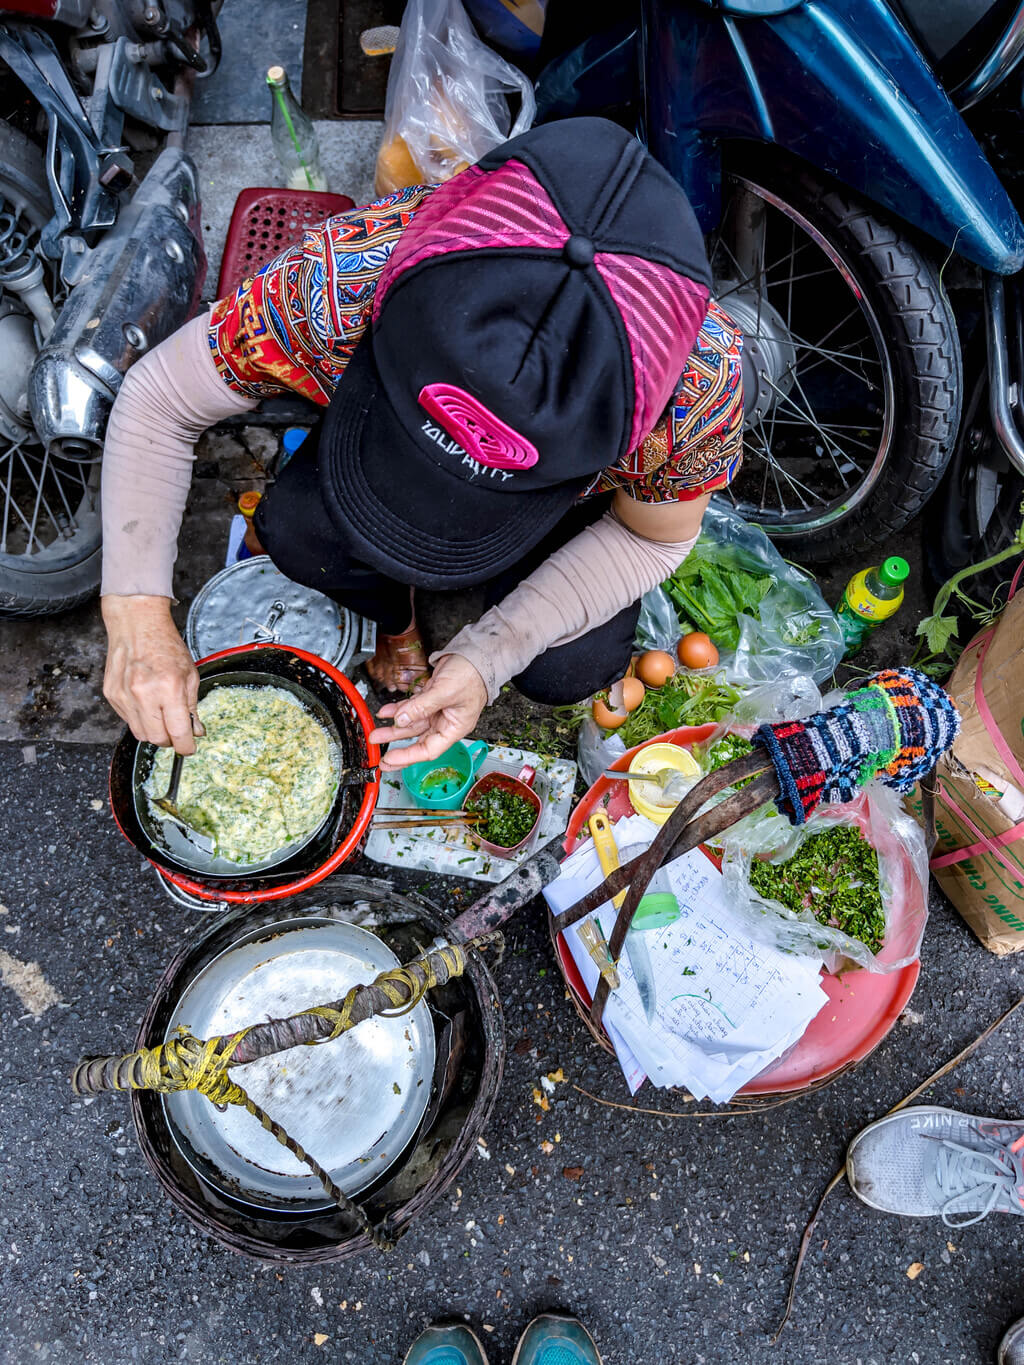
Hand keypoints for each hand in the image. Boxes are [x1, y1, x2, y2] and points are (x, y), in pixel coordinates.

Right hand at [101, 595, 201, 753]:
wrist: (136, 625)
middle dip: (170, 740)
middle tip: (178, 732)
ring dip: (155, 732)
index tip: (189, 748)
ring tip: (163, 717)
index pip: (178, 732)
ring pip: (140, 734)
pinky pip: (128, 720)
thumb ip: (192, 706)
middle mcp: (144, 694)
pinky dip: (140, 719)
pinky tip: (147, 704)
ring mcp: (124, 696)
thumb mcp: (190, 674)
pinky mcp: (112, 695)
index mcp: (169, 688)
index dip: (186, 746)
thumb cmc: (165, 645)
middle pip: (157, 738)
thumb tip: (196, 731)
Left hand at [369, 654, 487, 769]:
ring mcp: (437, 711)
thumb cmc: (471, 675)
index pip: (428, 750)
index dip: (408, 756)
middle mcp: (445, 723)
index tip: (390, 759)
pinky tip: (385, 713)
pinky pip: (411, 709)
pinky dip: (398, 710)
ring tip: (376, 733)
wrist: (475, 656)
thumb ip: (422, 707)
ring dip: (393, 728)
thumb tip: (401, 720)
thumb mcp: (445, 692)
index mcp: (454, 728)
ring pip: (411, 725)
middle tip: (380, 755)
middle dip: (397, 746)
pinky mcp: (430, 700)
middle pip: (417, 740)